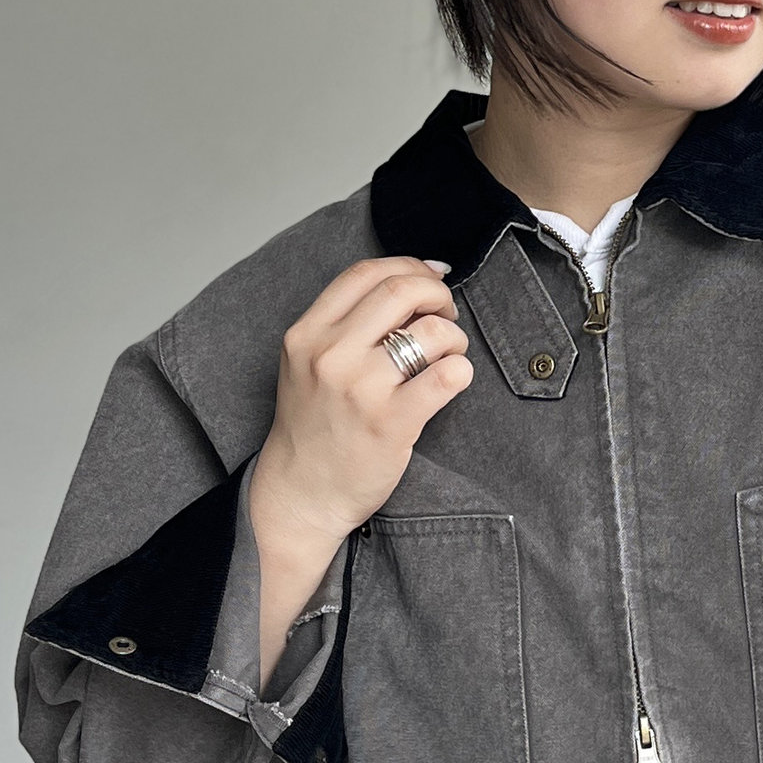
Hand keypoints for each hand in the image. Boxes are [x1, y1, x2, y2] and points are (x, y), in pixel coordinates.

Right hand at [249, 257, 473, 682]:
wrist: (302, 495)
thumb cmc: (312, 431)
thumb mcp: (307, 366)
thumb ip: (343, 328)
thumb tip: (407, 284)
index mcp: (307, 334)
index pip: (365, 273)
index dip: (408, 267)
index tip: (429, 279)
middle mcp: (331, 354)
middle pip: (400, 291)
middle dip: (437, 295)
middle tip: (448, 315)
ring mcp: (361, 389)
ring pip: (429, 331)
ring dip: (453, 335)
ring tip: (450, 352)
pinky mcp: (391, 423)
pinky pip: (445, 377)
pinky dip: (460, 370)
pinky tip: (455, 379)